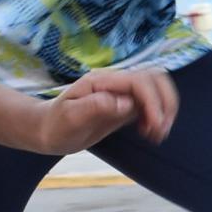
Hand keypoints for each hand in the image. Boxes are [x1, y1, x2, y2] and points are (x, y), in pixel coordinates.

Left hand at [37, 68, 177, 153]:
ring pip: (156, 90)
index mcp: (102, 81)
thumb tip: (126, 103)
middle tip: (160, 129)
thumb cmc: (55, 125)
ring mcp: (121, 93)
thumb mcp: (70, 118)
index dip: (152, 101)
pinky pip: (149, 104)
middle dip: (164, 102)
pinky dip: (157, 116)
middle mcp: (115, 83)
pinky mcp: (125, 105)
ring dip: (164, 108)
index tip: (154, 126)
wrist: (47, 130)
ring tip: (158, 133)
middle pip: (154, 78)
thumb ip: (97, 106)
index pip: (139, 81)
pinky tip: (150, 133)